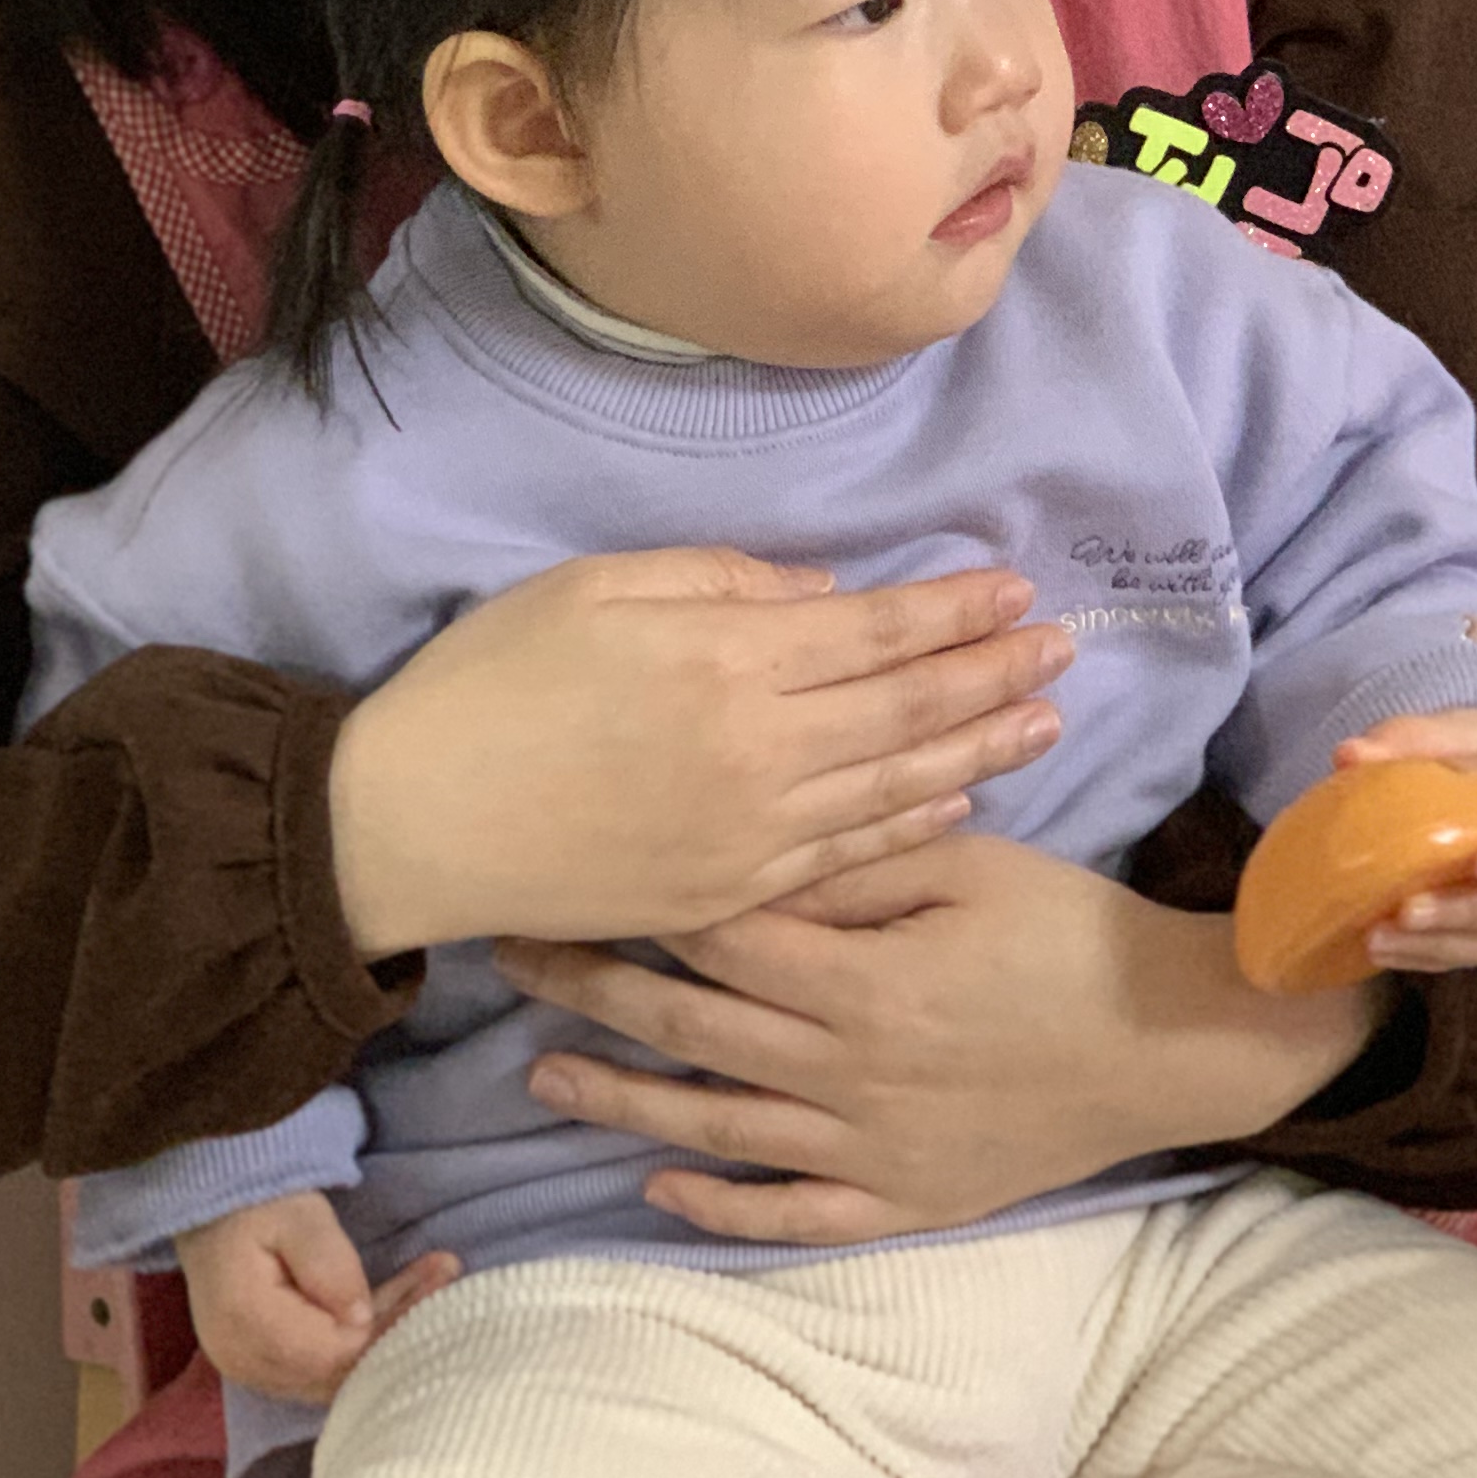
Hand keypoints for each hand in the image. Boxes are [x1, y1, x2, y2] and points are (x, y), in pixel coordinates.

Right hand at [173, 1195, 460, 1405]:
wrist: (209, 1206)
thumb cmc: (255, 1201)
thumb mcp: (296, 1214)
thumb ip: (328, 1264)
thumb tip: (360, 1319)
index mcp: (245, 1322)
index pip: (331, 1350)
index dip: (384, 1323)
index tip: (432, 1277)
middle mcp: (243, 1360)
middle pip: (336, 1370)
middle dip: (396, 1327)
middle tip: (446, 1275)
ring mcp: (249, 1370)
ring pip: (334, 1375)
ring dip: (385, 1333)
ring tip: (435, 1281)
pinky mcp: (262, 1367)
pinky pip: (321, 1369)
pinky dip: (362, 1342)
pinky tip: (398, 1306)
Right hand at [328, 550, 1073, 956]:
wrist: (412, 821)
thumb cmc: (488, 683)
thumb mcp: (594, 589)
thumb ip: (719, 582)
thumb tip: (827, 599)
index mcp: (723, 658)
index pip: (873, 631)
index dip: (952, 610)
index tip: (1014, 587)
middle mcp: (756, 748)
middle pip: (906, 708)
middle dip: (992, 673)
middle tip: (1064, 647)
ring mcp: (747, 833)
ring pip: (894, 787)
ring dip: (979, 751)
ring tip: (1044, 721)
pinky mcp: (727, 896)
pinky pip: (844, 858)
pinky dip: (909, 826)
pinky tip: (956, 802)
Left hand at [492, 832, 1379, 1245]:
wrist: (1173, 1046)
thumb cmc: (1071, 935)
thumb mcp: (971, 867)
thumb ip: (859, 863)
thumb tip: (757, 844)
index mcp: (860, 978)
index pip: (717, 935)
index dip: (635, 901)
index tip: (562, 871)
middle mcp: (846, 1070)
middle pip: (691, 1027)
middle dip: (593, 988)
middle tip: (513, 956)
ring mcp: (869, 1146)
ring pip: (717, 1127)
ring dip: (622, 1103)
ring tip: (541, 1077)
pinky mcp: (901, 1200)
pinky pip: (790, 1214)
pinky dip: (718, 1206)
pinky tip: (656, 1188)